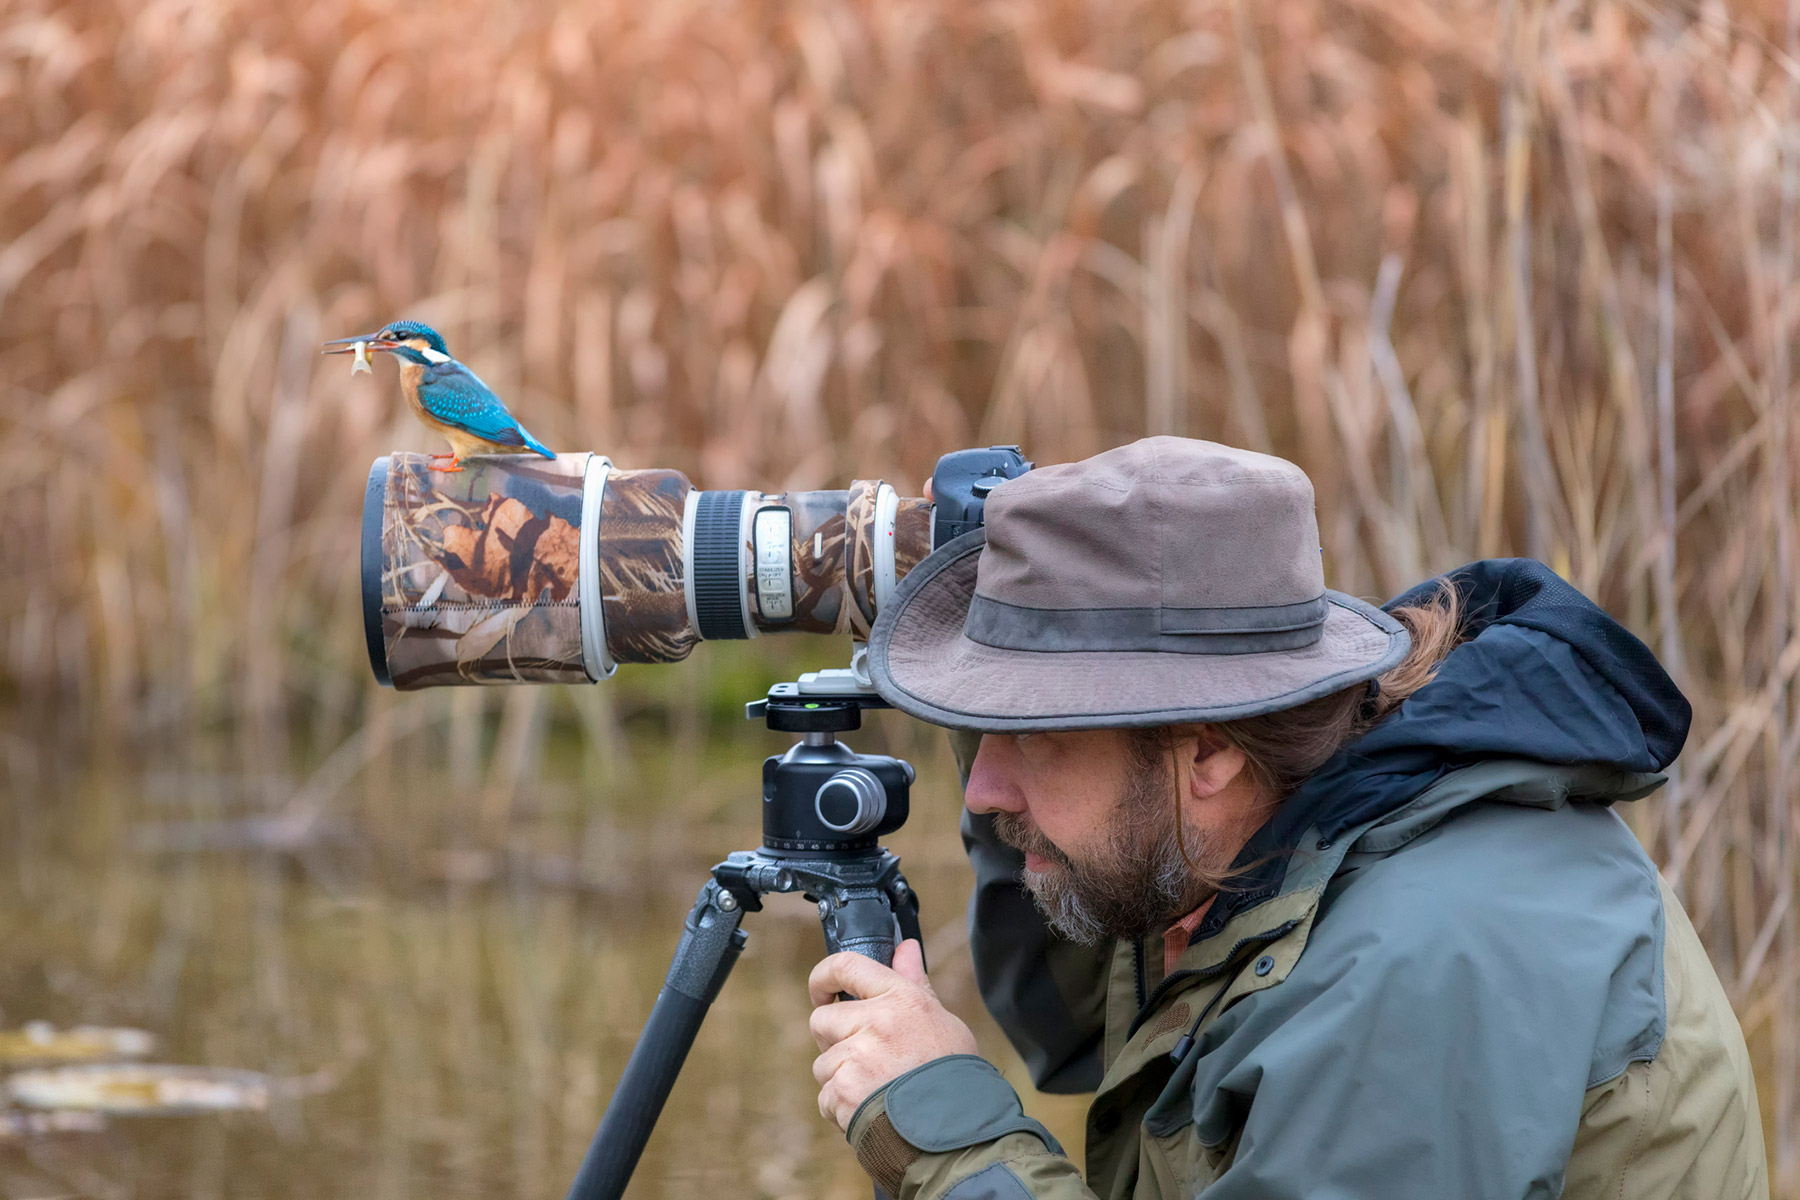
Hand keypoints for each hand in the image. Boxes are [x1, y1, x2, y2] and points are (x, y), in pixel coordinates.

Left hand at [808, 939, 978, 1129]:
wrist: (957, 1130)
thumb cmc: (954, 1074)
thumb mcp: (941, 1021)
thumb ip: (915, 983)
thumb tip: (906, 947)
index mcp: (901, 998)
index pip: (848, 965)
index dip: (824, 976)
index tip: (822, 990)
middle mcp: (877, 1022)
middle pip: (822, 1019)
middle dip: (832, 1041)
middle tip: (860, 1058)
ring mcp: (858, 1057)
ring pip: (823, 1063)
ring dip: (840, 1080)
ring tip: (876, 1092)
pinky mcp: (845, 1091)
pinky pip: (826, 1097)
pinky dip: (842, 1109)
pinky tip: (873, 1112)